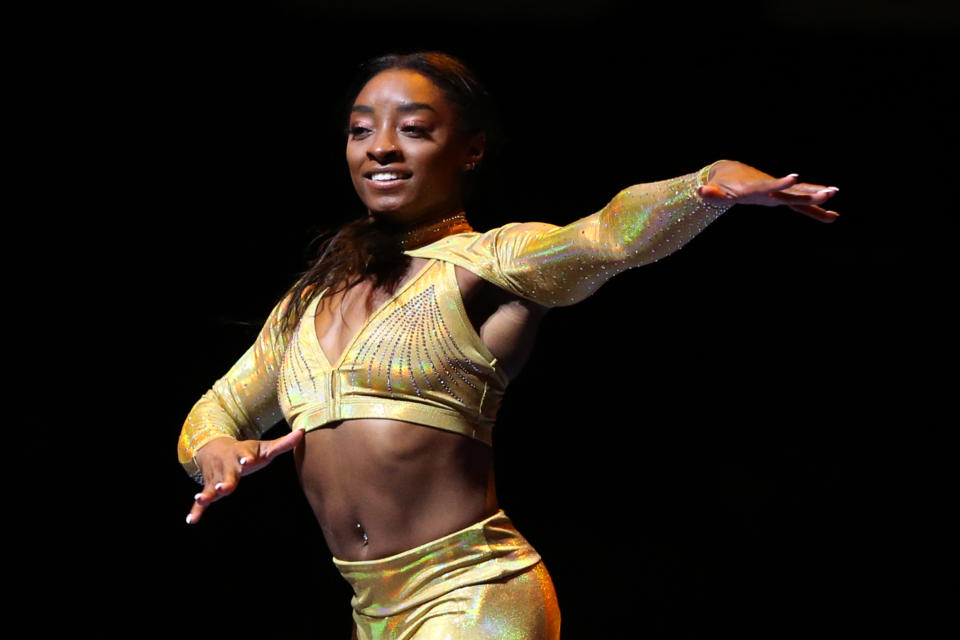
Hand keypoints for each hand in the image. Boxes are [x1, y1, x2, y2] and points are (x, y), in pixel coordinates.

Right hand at [186, 428, 304, 524]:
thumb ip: (283, 443)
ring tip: (202, 499)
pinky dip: (196, 510)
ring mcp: (216, 477)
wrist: (215, 448)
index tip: (248, 460)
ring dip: (207, 493)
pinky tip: (191, 520)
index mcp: (241, 454)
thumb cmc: (246, 451)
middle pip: (228, 474)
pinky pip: (201, 501)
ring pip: (211, 487)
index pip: (244, 455)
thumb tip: (303, 431)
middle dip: (227, 480)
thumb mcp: (263, 446)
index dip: (246, 457)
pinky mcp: (209, 487)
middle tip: (226, 487)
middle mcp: (227, 466)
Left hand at [697, 160, 839, 222]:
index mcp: (755, 189)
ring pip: (800, 196)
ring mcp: (777, 193)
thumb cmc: (722, 186)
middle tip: (830, 191)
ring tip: (836, 194)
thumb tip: (700, 191)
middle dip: (810, 192)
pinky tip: (833, 217)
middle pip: (792, 193)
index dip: (781, 183)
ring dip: (816, 196)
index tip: (796, 176)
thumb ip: (710, 194)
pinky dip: (814, 210)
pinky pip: (800, 206)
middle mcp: (770, 189)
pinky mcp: (780, 197)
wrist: (731, 173)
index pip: (769, 186)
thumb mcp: (714, 193)